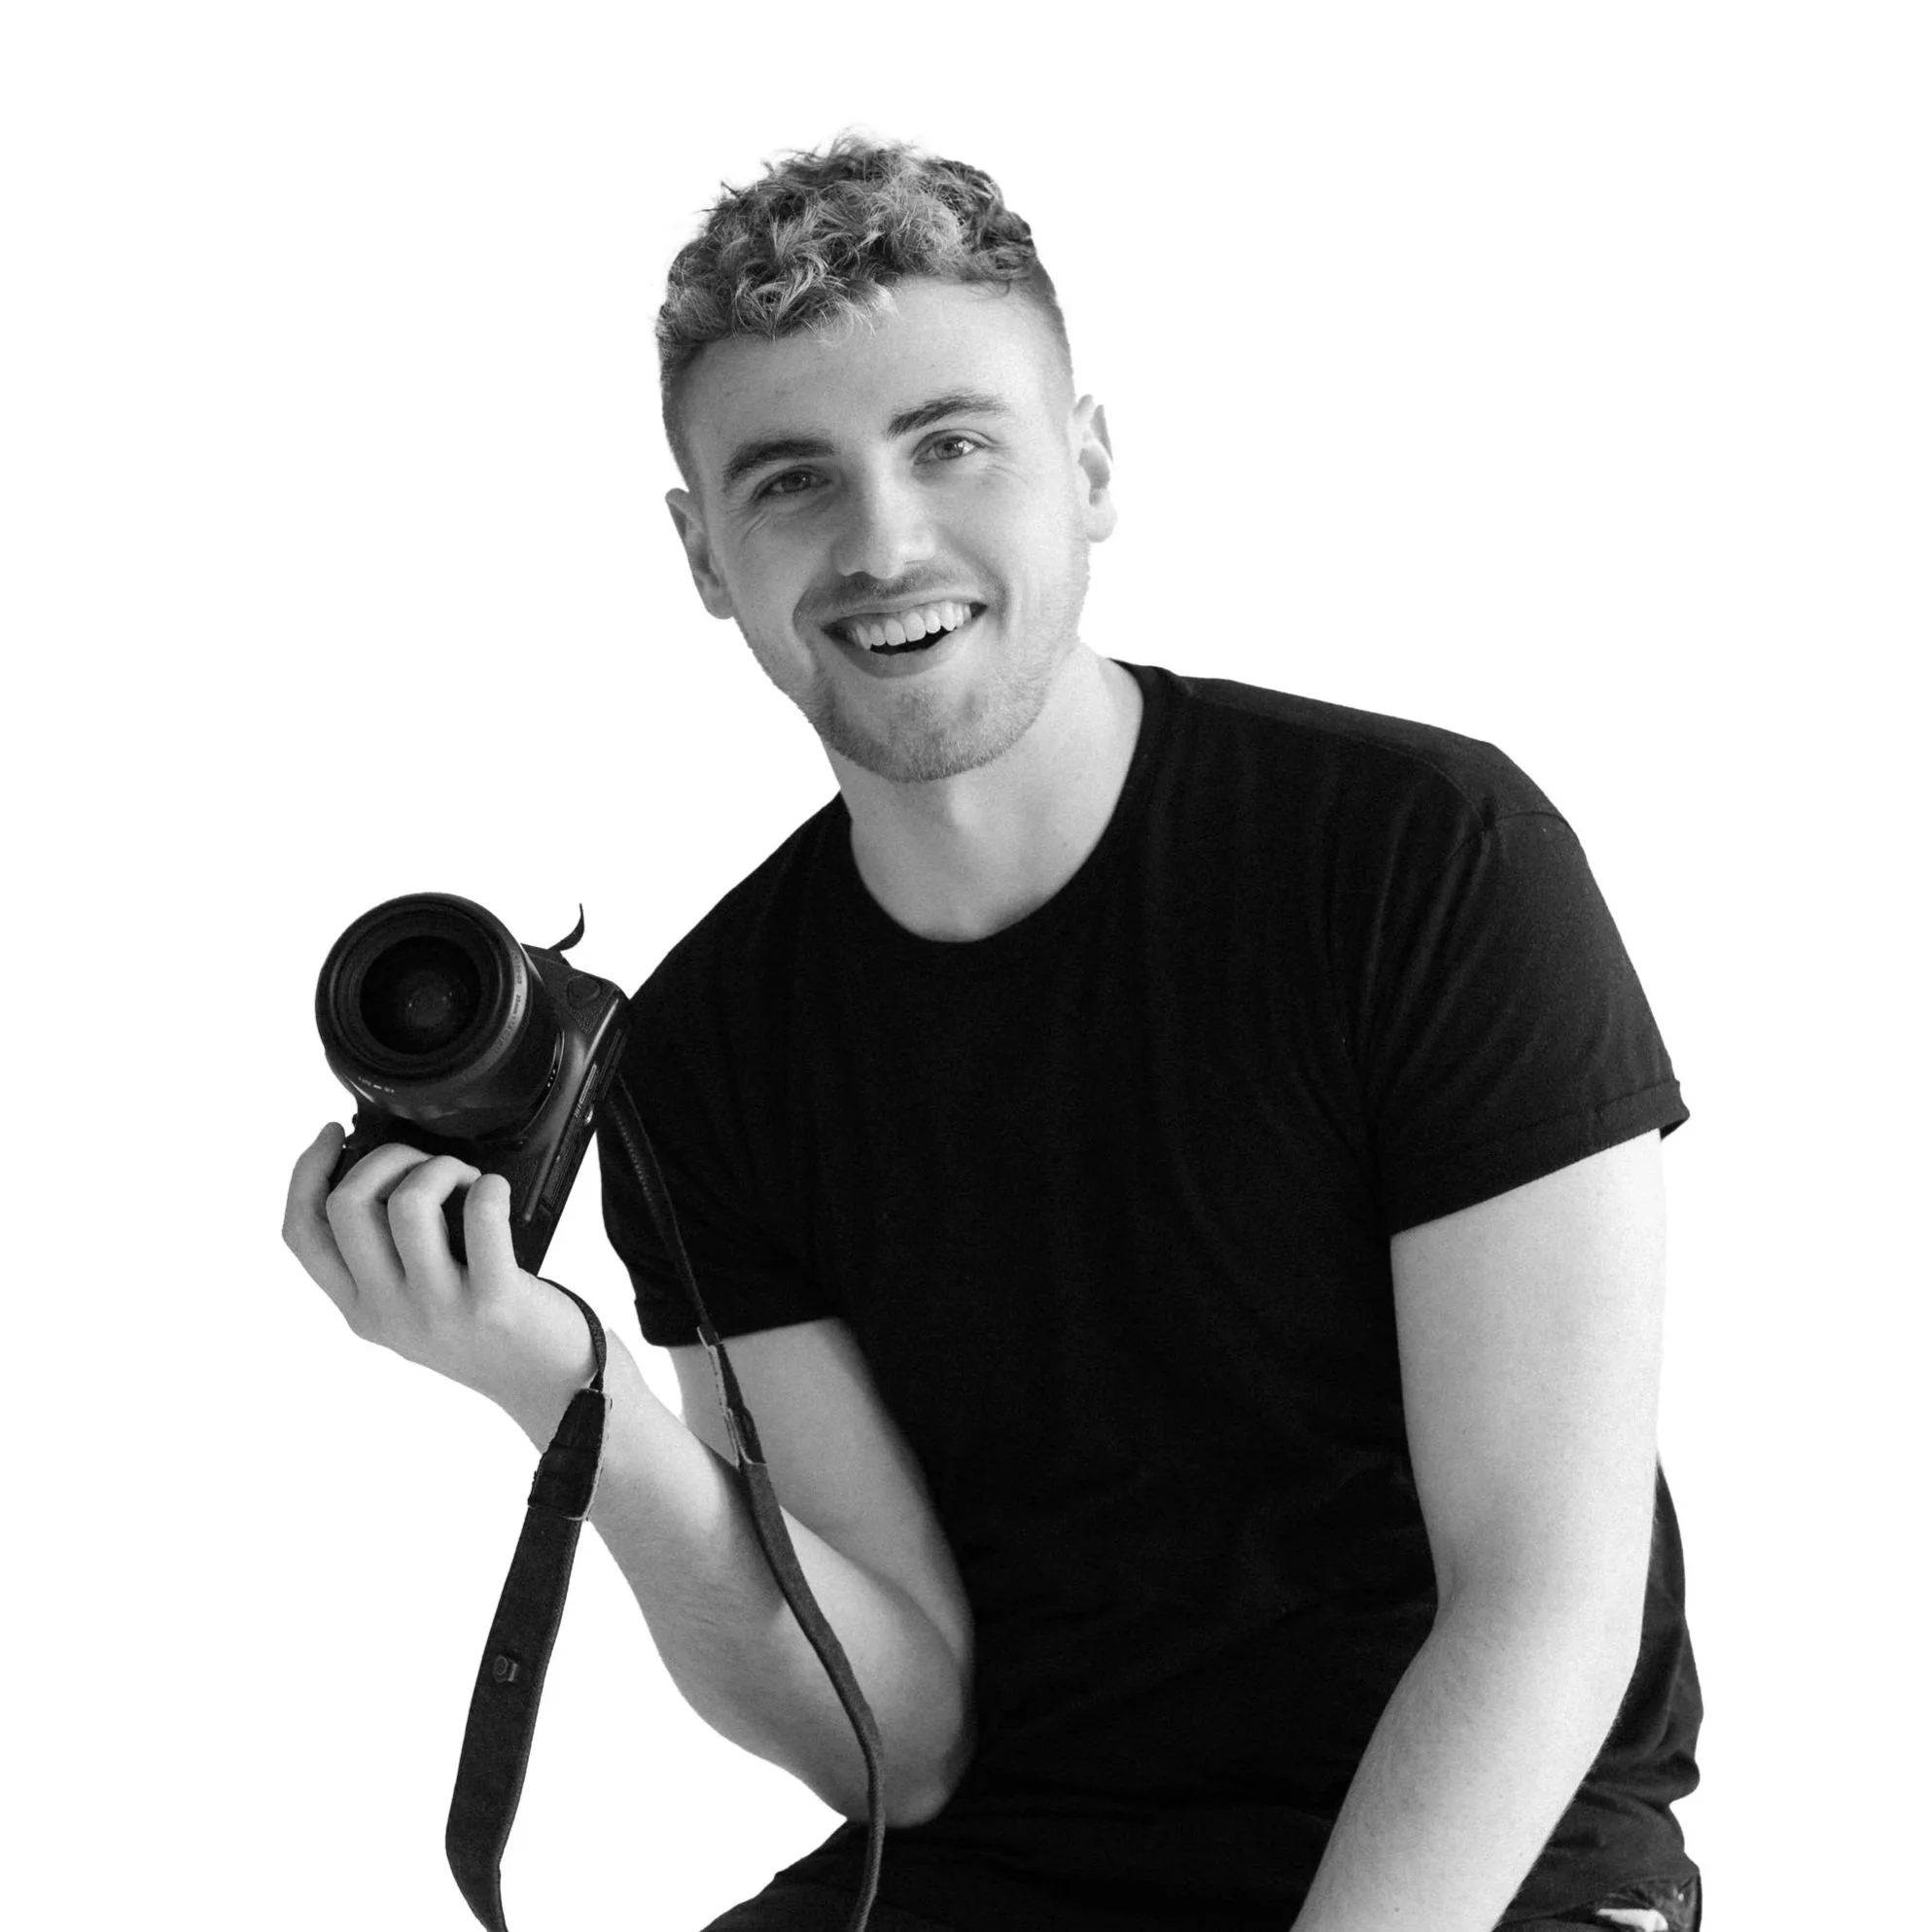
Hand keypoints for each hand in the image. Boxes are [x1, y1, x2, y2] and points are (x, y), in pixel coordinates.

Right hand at [282, 1123, 597, 1435]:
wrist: (549, 1384)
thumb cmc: (488, 1330)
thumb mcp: (414, 1308)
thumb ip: (386, 1260)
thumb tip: (380, 1171)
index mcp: (360, 1309)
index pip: (302, 1234)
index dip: (305, 1173)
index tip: (332, 1134)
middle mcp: (388, 1312)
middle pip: (347, 1205)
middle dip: (386, 1157)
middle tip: (427, 1163)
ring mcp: (437, 1309)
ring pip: (408, 1203)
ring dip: (440, 1168)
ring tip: (467, 1181)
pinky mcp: (492, 1301)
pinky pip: (481, 1216)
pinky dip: (489, 1187)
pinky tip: (496, 1192)